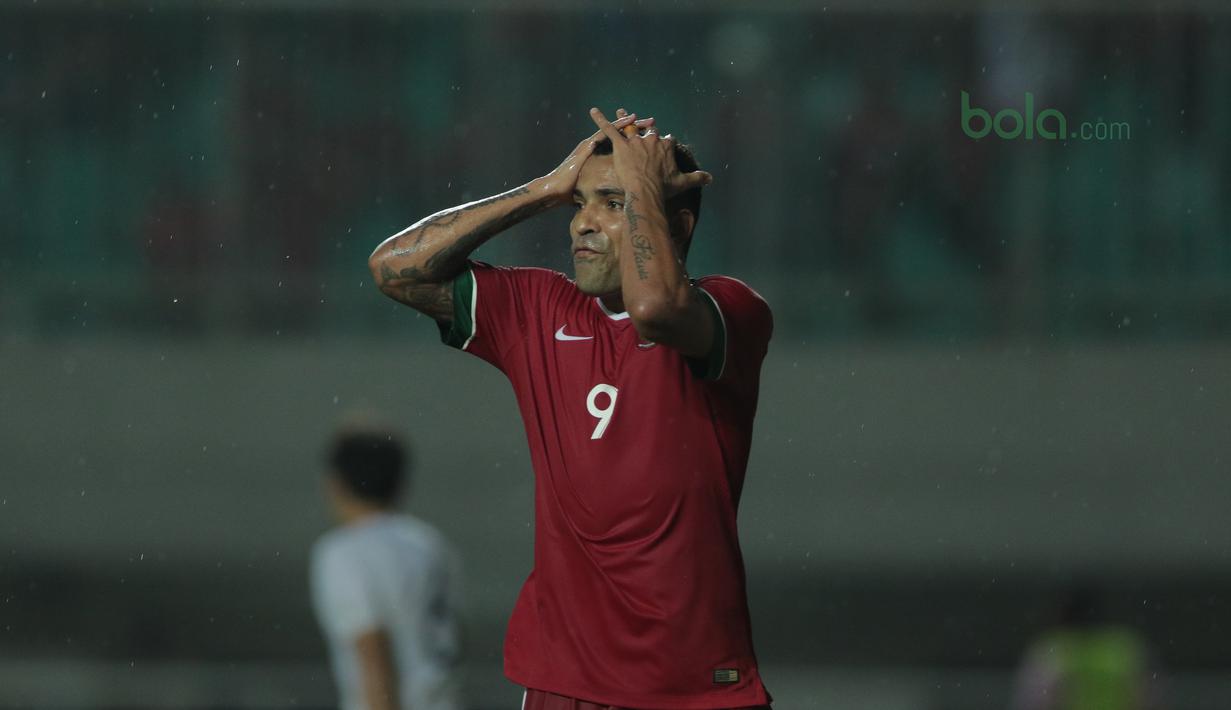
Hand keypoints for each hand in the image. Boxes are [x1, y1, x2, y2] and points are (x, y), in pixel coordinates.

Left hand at [535, 112, 639, 203]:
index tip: (634, 118)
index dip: (621, 123)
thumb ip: (585, 151)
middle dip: (629, 128)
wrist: (555, 191)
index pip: (608, 130)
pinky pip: (613, 154)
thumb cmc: (564, 178)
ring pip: (616, 142)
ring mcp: (594, 155)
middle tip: (646, 124)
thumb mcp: (576, 163)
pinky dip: (624, 151)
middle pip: (614, 133)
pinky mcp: (595, 165)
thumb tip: (596, 139)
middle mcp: (592, 147)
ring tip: (643, 136)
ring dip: (629, 138)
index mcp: (588, 144)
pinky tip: (633, 155)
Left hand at [589, 107, 712, 198]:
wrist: (647, 191)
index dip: (663, 143)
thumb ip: (697, 177)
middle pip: (648, 132)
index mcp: (666, 145)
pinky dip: (601, 120)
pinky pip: (609, 130)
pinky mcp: (621, 146)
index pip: (665, 139)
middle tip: (641, 132)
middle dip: (645, 132)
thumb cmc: (664, 188)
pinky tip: (593, 111)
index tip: (662, 147)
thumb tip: (711, 178)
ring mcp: (635, 141)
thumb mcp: (683, 182)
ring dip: (626, 119)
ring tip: (621, 111)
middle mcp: (651, 139)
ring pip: (630, 127)